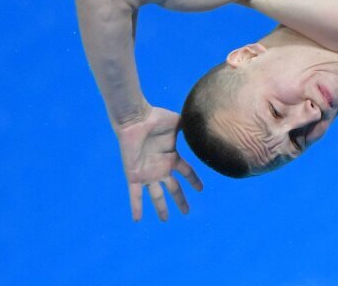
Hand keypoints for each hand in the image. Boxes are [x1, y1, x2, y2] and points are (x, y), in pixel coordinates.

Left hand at [114, 105, 202, 221]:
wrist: (136, 120)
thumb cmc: (156, 118)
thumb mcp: (178, 122)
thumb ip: (188, 127)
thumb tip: (203, 126)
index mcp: (171, 157)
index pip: (186, 172)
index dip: (194, 181)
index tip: (200, 189)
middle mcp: (160, 168)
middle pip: (173, 189)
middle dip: (180, 200)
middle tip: (186, 212)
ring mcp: (147, 173)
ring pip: (156, 195)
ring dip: (160, 208)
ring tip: (165, 220)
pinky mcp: (134, 176)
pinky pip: (135, 195)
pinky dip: (136, 207)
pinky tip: (137, 219)